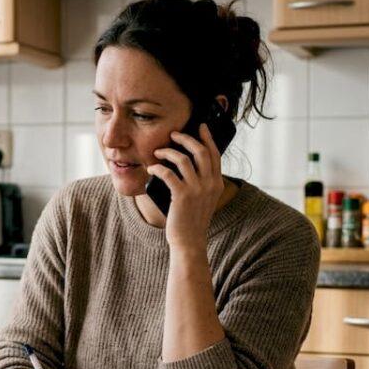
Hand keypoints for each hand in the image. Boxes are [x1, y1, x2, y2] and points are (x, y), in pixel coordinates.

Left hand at [146, 123, 224, 249]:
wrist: (189, 241)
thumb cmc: (192, 219)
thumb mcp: (204, 199)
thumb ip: (202, 182)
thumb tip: (189, 162)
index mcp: (217, 184)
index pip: (215, 154)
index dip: (208, 138)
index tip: (201, 126)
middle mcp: (210, 184)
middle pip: (200, 151)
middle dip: (186, 139)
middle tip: (173, 134)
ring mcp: (197, 190)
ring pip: (183, 159)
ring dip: (168, 152)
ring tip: (158, 152)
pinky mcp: (181, 196)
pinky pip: (168, 173)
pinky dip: (158, 168)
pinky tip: (151, 168)